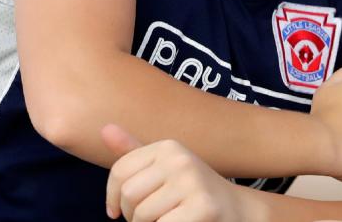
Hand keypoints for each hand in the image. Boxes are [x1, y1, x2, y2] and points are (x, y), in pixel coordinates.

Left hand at [102, 124, 257, 221]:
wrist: (236, 210)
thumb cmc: (192, 192)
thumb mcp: (163, 169)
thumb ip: (133, 153)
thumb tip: (104, 128)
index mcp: (168, 147)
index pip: (120, 171)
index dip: (113, 198)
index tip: (119, 211)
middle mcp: (180, 158)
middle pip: (129, 195)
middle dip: (134, 216)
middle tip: (156, 217)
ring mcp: (193, 182)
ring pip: (142, 216)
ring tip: (170, 219)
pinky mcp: (203, 207)